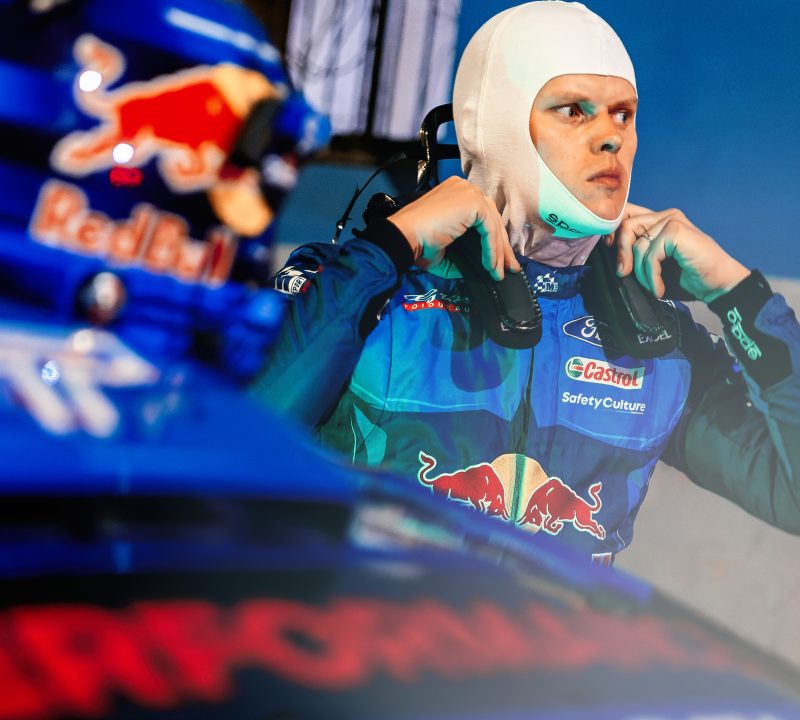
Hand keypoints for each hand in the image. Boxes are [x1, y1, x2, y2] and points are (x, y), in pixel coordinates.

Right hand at [387, 177, 520, 279]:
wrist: (404, 236)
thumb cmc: (417, 244)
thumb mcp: (446, 252)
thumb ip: (466, 255)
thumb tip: (484, 268)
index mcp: (456, 195)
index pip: (483, 216)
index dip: (494, 241)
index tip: (500, 262)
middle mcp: (464, 188)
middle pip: (492, 219)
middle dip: (502, 247)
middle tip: (508, 269)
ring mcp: (469, 192)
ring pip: (494, 224)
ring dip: (498, 251)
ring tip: (499, 272)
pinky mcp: (473, 201)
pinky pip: (490, 229)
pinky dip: (492, 249)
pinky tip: (490, 265)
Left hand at [611, 202, 748, 302]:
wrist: (718, 285)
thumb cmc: (686, 276)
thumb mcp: (653, 264)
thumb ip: (635, 253)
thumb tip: (608, 249)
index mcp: (659, 220)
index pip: (626, 214)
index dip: (612, 231)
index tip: (610, 251)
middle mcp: (666, 216)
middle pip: (626, 225)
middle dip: (621, 253)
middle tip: (624, 274)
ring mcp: (673, 221)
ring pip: (637, 244)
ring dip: (640, 271)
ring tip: (652, 286)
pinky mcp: (677, 231)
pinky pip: (650, 255)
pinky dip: (652, 276)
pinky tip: (659, 288)